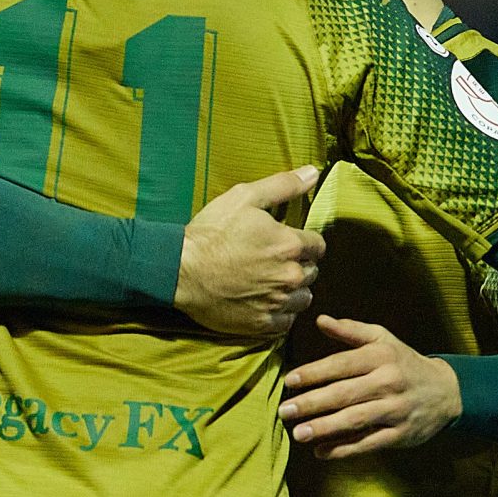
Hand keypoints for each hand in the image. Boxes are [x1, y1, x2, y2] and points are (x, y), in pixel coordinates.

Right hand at [176, 167, 326, 336]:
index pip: (318, 245)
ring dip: (291, 291)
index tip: (284, 242)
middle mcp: (290, 276)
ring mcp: (276, 303)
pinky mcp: (262, 324)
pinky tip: (261, 301)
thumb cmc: (211, 232)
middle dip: (297, 265)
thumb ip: (283, 186)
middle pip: (312, 272)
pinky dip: (278, 313)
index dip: (303, 242)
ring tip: (269, 283)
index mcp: (290, 245)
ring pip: (302, 299)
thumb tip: (313, 172)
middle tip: (272, 261)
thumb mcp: (244, 197)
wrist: (179, 269)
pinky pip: (285, 322)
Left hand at [280, 316, 463, 458]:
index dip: (314, 372)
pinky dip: (344, 449)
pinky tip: (321, 451)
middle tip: (283, 411)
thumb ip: (350, 330)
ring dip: (324, 428)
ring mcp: (395, 410)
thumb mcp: (383, 339)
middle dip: (311, 403)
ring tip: (298, 433)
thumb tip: (320, 320)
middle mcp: (388, 383)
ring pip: (355, 420)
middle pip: (344, 394)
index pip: (341, 364)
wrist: (446, 391)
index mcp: (380, 357)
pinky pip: (369, 443)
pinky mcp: (400, 434)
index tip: (289, 381)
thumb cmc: (404, 363)